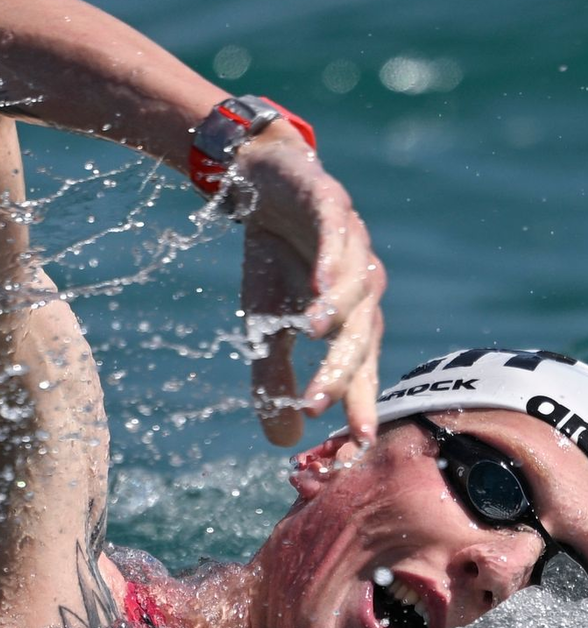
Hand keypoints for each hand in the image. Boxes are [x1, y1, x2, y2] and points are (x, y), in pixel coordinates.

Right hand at [232, 121, 384, 446]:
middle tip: (321, 402)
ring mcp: (352, 243)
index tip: (357, 443)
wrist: (266, 184)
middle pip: (360, 334)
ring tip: (312, 332)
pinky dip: (332, 257)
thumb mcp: (265, 325)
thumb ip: (273, 378)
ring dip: (337, 309)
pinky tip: (319, 282)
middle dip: (343, 369)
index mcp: (351, 318)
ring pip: (356, 283)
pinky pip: (338, 233)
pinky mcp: (333, 203)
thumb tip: (283, 439)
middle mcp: (362, 285)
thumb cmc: (274, 259)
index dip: (358, 403)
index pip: (359, 368)